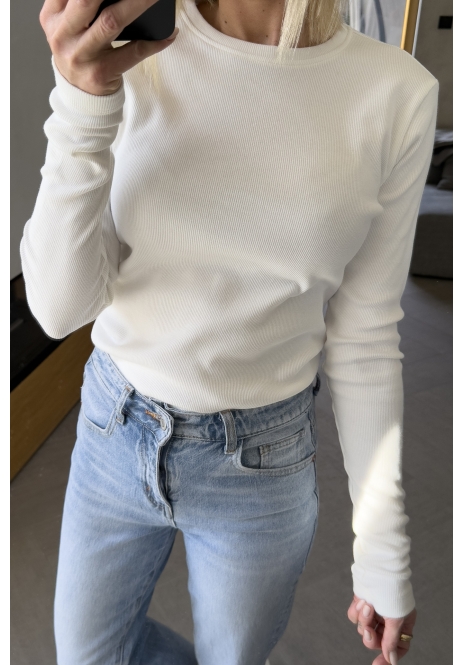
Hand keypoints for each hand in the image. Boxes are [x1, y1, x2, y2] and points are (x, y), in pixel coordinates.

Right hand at [39, 0, 178, 95]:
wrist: (79, 94)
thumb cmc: (80, 51)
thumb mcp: (68, 25)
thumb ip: (80, 6)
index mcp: (52, 16)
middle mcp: (62, 35)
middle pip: (87, 0)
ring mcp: (81, 56)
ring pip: (111, 22)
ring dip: (138, 5)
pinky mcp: (100, 74)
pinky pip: (133, 53)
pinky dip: (154, 42)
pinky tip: (169, 34)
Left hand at [347, 593, 416, 663]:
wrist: (377, 567)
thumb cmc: (392, 590)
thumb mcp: (396, 619)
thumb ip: (392, 641)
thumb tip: (392, 659)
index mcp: (402, 622)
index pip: (397, 647)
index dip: (388, 656)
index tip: (377, 664)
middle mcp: (387, 618)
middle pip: (376, 640)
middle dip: (370, 636)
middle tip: (368, 629)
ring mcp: (373, 610)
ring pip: (363, 628)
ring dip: (363, 619)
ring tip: (367, 605)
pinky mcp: (361, 603)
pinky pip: (354, 617)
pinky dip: (355, 611)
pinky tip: (361, 601)